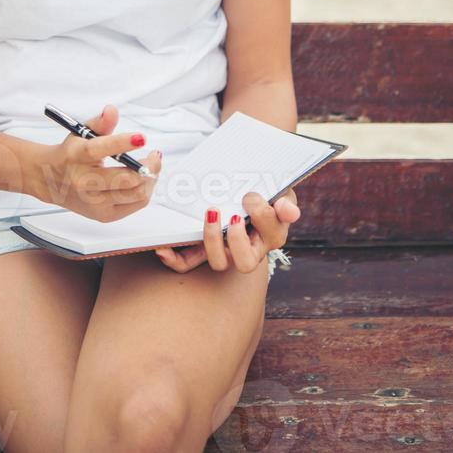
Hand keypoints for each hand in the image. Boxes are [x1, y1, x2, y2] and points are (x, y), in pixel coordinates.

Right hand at [25, 104, 161, 222]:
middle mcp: (85, 183)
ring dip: (150, 178)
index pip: (100, 150)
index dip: (123, 143)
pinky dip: (146, 189)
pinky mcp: (104, 215)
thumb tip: (112, 111)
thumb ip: (100, 122)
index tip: (141, 137)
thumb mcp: (81, 133)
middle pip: (126, 179)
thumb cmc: (70, 155)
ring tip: (151, 165)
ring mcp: (95, 203)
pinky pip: (136, 203)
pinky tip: (143, 178)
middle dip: (149, 166)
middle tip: (154, 155)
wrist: (50, 181)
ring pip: (137, 193)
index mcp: (77, 157)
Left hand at [154, 188, 299, 273]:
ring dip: (212, 240)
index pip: (272, 233)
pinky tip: (163, 248)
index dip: (261, 214)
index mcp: (272, 235)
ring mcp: (226, 251)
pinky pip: (188, 263)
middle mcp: (250, 249)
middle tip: (232, 216)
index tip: (250, 196)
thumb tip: (289, 211)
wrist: (246, 189)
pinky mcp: (202, 250)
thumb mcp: (280, 193)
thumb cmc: (265, 194)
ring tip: (212, 212)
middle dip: (237, 240)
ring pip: (219, 262)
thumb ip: (285, 201)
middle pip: (245, 262)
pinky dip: (174, 259)